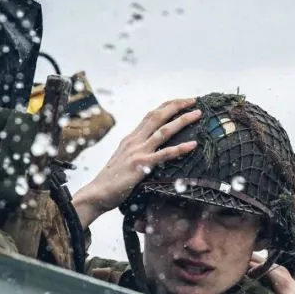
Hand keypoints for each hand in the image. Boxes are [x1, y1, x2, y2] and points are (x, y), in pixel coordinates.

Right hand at [71, 98, 202, 227]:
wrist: (97, 193)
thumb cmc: (111, 180)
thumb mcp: (123, 160)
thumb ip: (136, 152)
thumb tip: (150, 151)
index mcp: (130, 138)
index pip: (150, 116)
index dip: (166, 106)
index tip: (180, 101)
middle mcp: (134, 141)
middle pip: (157, 116)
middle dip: (176, 105)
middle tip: (193, 101)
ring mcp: (138, 152)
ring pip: (164, 131)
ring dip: (182, 120)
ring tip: (197, 114)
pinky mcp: (141, 165)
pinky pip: (164, 154)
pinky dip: (180, 148)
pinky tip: (193, 145)